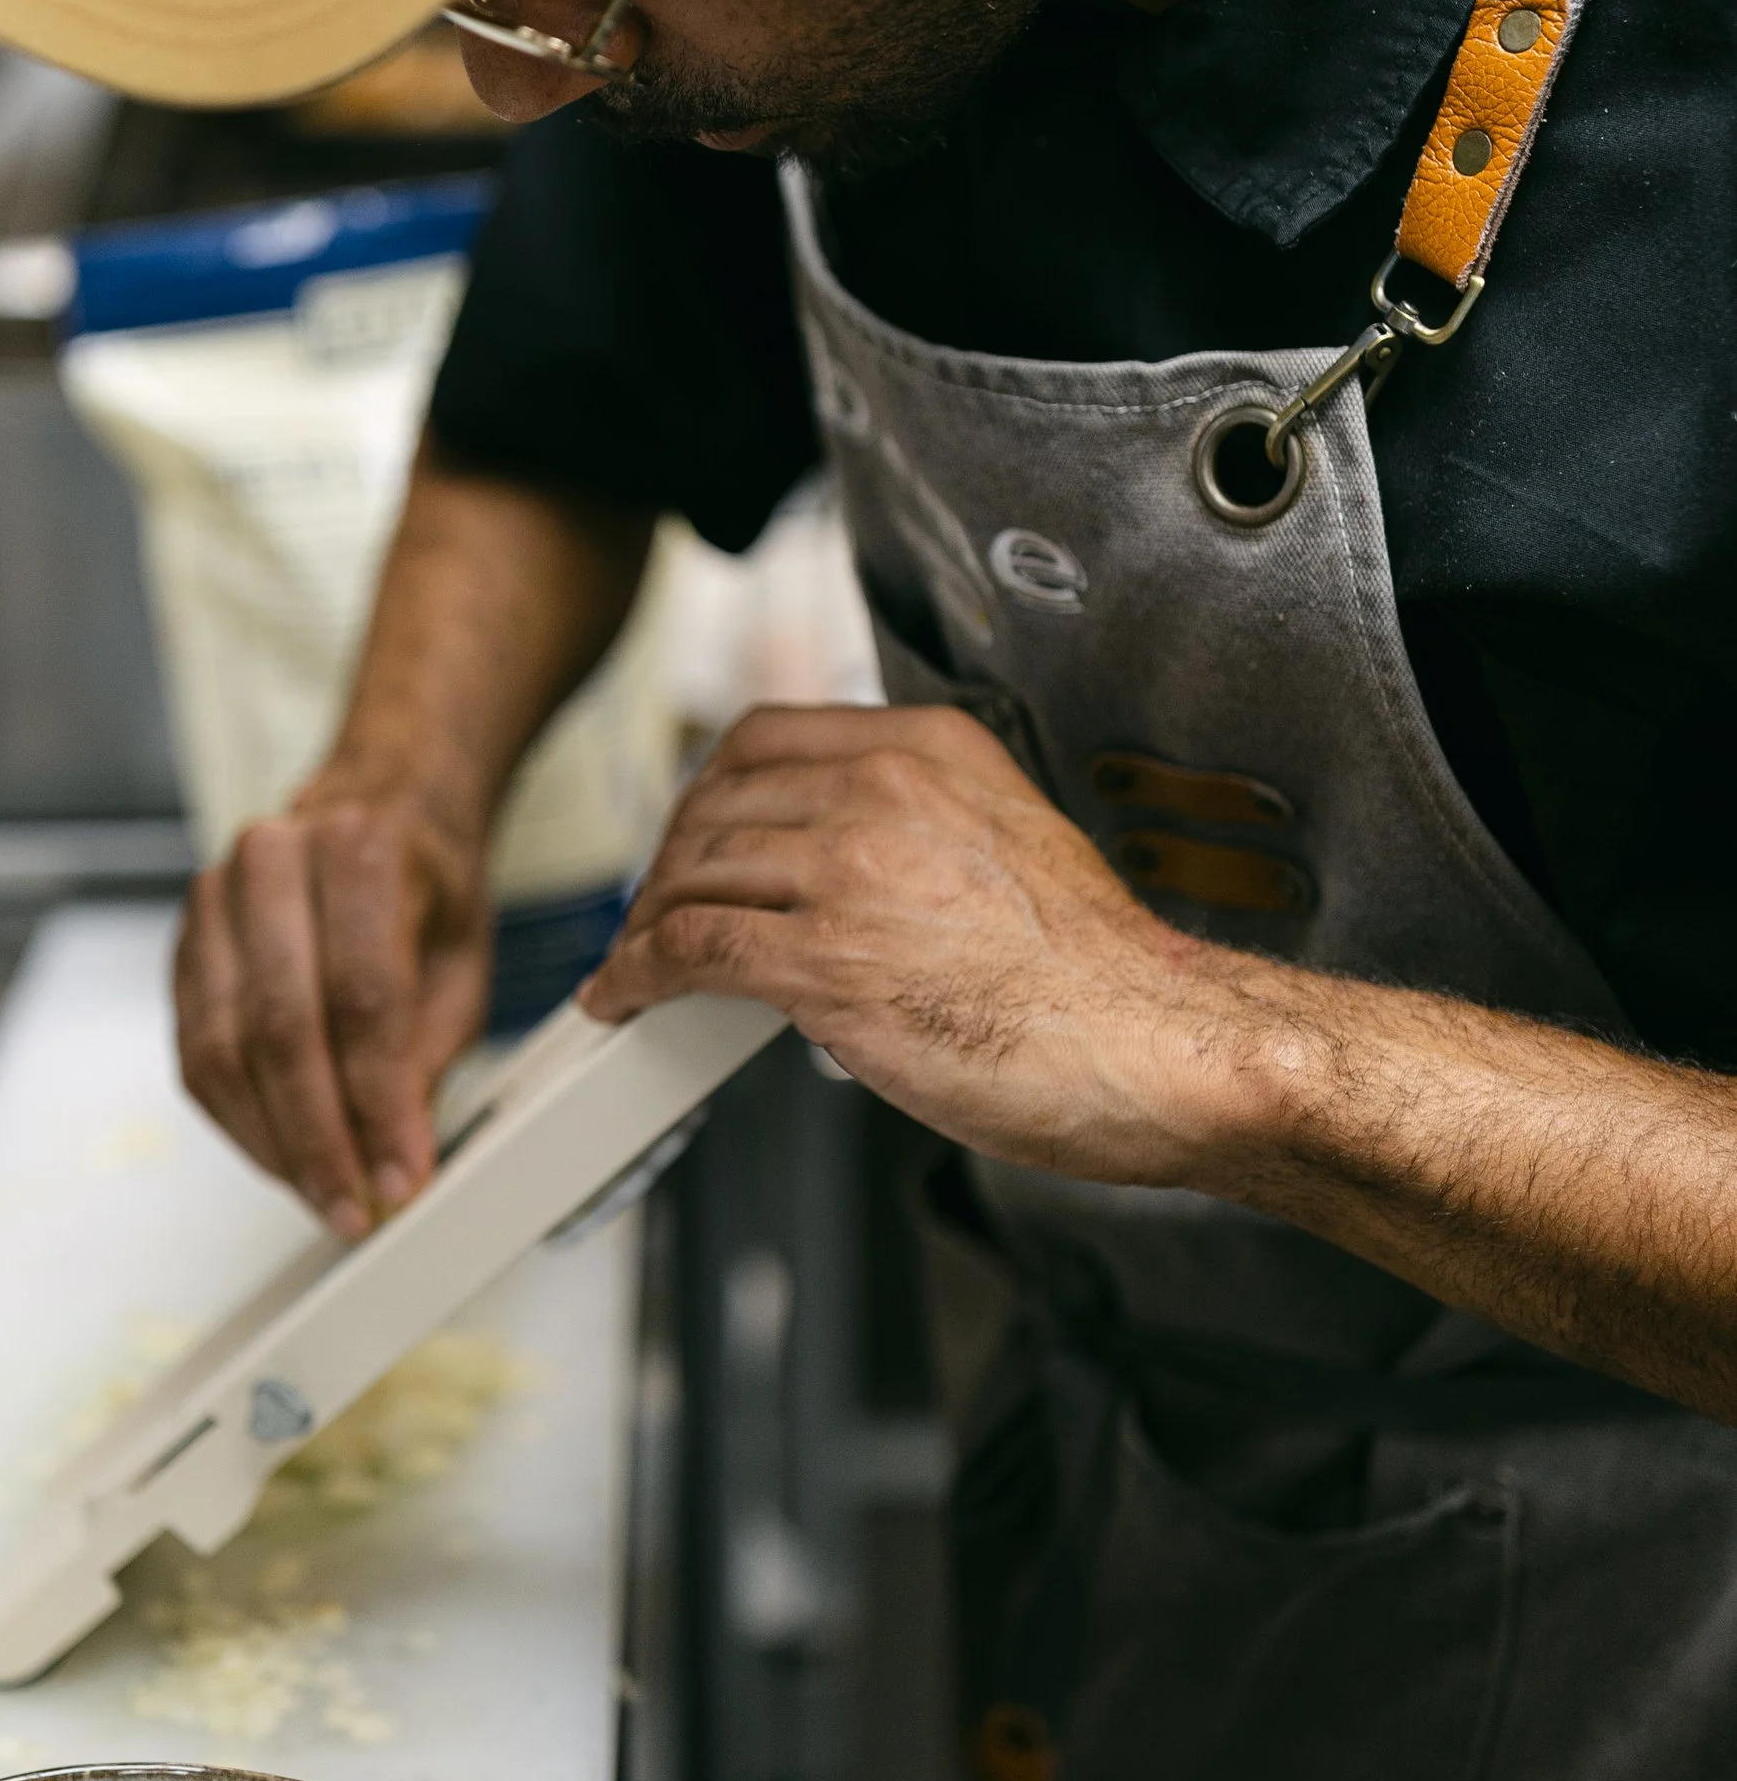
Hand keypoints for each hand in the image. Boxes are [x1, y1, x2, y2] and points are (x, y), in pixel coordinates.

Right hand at [175, 777, 494, 1237]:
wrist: (375, 811)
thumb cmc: (421, 888)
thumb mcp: (460, 968)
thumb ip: (425, 1063)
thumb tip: (396, 1163)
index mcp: (358, 849)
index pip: (362, 999)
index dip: (377, 1104)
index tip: (397, 1176)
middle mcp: (272, 862)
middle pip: (282, 1028)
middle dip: (319, 1138)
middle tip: (353, 1205)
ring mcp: (213, 901)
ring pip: (225, 1049)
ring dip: (272, 1142)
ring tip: (321, 1194)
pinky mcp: (183, 947)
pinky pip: (195, 1055)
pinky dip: (237, 1120)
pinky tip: (279, 1155)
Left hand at [582, 703, 1246, 1184]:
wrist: (1153, 1042)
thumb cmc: (1101, 976)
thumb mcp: (1011, 840)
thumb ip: (921, 827)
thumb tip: (845, 860)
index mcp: (929, 749)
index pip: (766, 737)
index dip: (706, 790)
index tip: (693, 830)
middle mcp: (882, 791)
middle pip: (713, 803)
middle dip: (668, 861)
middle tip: (656, 905)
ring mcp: (848, 872)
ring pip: (691, 873)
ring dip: (646, 922)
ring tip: (636, 959)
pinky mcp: (823, 960)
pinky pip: (690, 949)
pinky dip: (637, 973)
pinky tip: (627, 994)